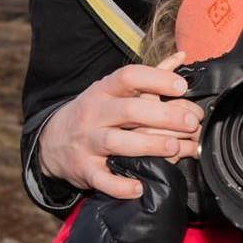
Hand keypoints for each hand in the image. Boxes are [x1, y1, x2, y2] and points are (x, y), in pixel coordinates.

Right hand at [38, 52, 203, 199]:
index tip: (182, 86)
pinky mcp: (84, 169)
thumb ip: (148, 76)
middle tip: (191, 123)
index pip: (128, 76)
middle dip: (164, 116)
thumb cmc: (95, 113)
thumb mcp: (113, 90)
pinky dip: (120, 185)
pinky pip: (102, 179)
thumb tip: (181, 56)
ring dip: (148, 144)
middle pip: (128, 110)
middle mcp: (94, 114)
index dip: (156, 79)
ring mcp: (87, 142)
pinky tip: (139, 187)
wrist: (52, 142)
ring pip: (116, 142)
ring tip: (174, 147)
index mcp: (103, 90)